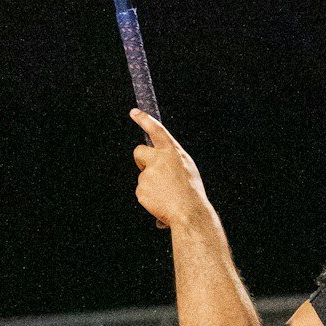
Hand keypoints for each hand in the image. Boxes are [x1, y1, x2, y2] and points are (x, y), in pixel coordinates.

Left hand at [131, 110, 210, 231]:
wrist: (189, 213)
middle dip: (142, 160)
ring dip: (151, 185)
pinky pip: (142, 191)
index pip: (156, 130)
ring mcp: (148, 174)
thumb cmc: (191, 193)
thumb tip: (161, 158)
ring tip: (167, 194)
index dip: (144, 119)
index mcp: (172, 152)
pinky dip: (149, 197)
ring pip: (143, 176)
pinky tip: (161, 202)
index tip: (134, 112)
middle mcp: (158, 160)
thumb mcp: (187, 168)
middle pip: (139, 151)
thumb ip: (172, 159)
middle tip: (153, 173)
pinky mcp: (141, 189)